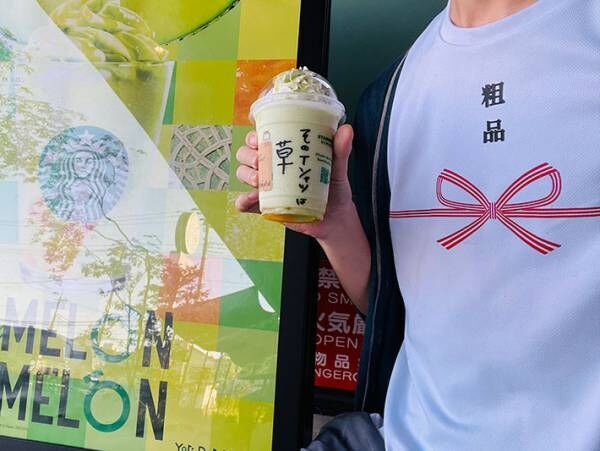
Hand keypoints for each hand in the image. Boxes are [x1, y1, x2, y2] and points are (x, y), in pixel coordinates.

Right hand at [235, 124, 355, 239]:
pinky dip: (243, 201)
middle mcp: (271, 166)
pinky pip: (245, 203)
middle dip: (248, 154)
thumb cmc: (333, 188)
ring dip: (246, 174)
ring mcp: (266, 186)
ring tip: (258, 181)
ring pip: (243, 174)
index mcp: (284, 151)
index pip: (261, 137)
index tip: (258, 135)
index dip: (253, 134)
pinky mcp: (265, 205)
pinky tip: (252, 199)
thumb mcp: (337, 167)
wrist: (335, 218)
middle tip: (259, 160)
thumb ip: (340, 150)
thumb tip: (346, 130)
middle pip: (246, 154)